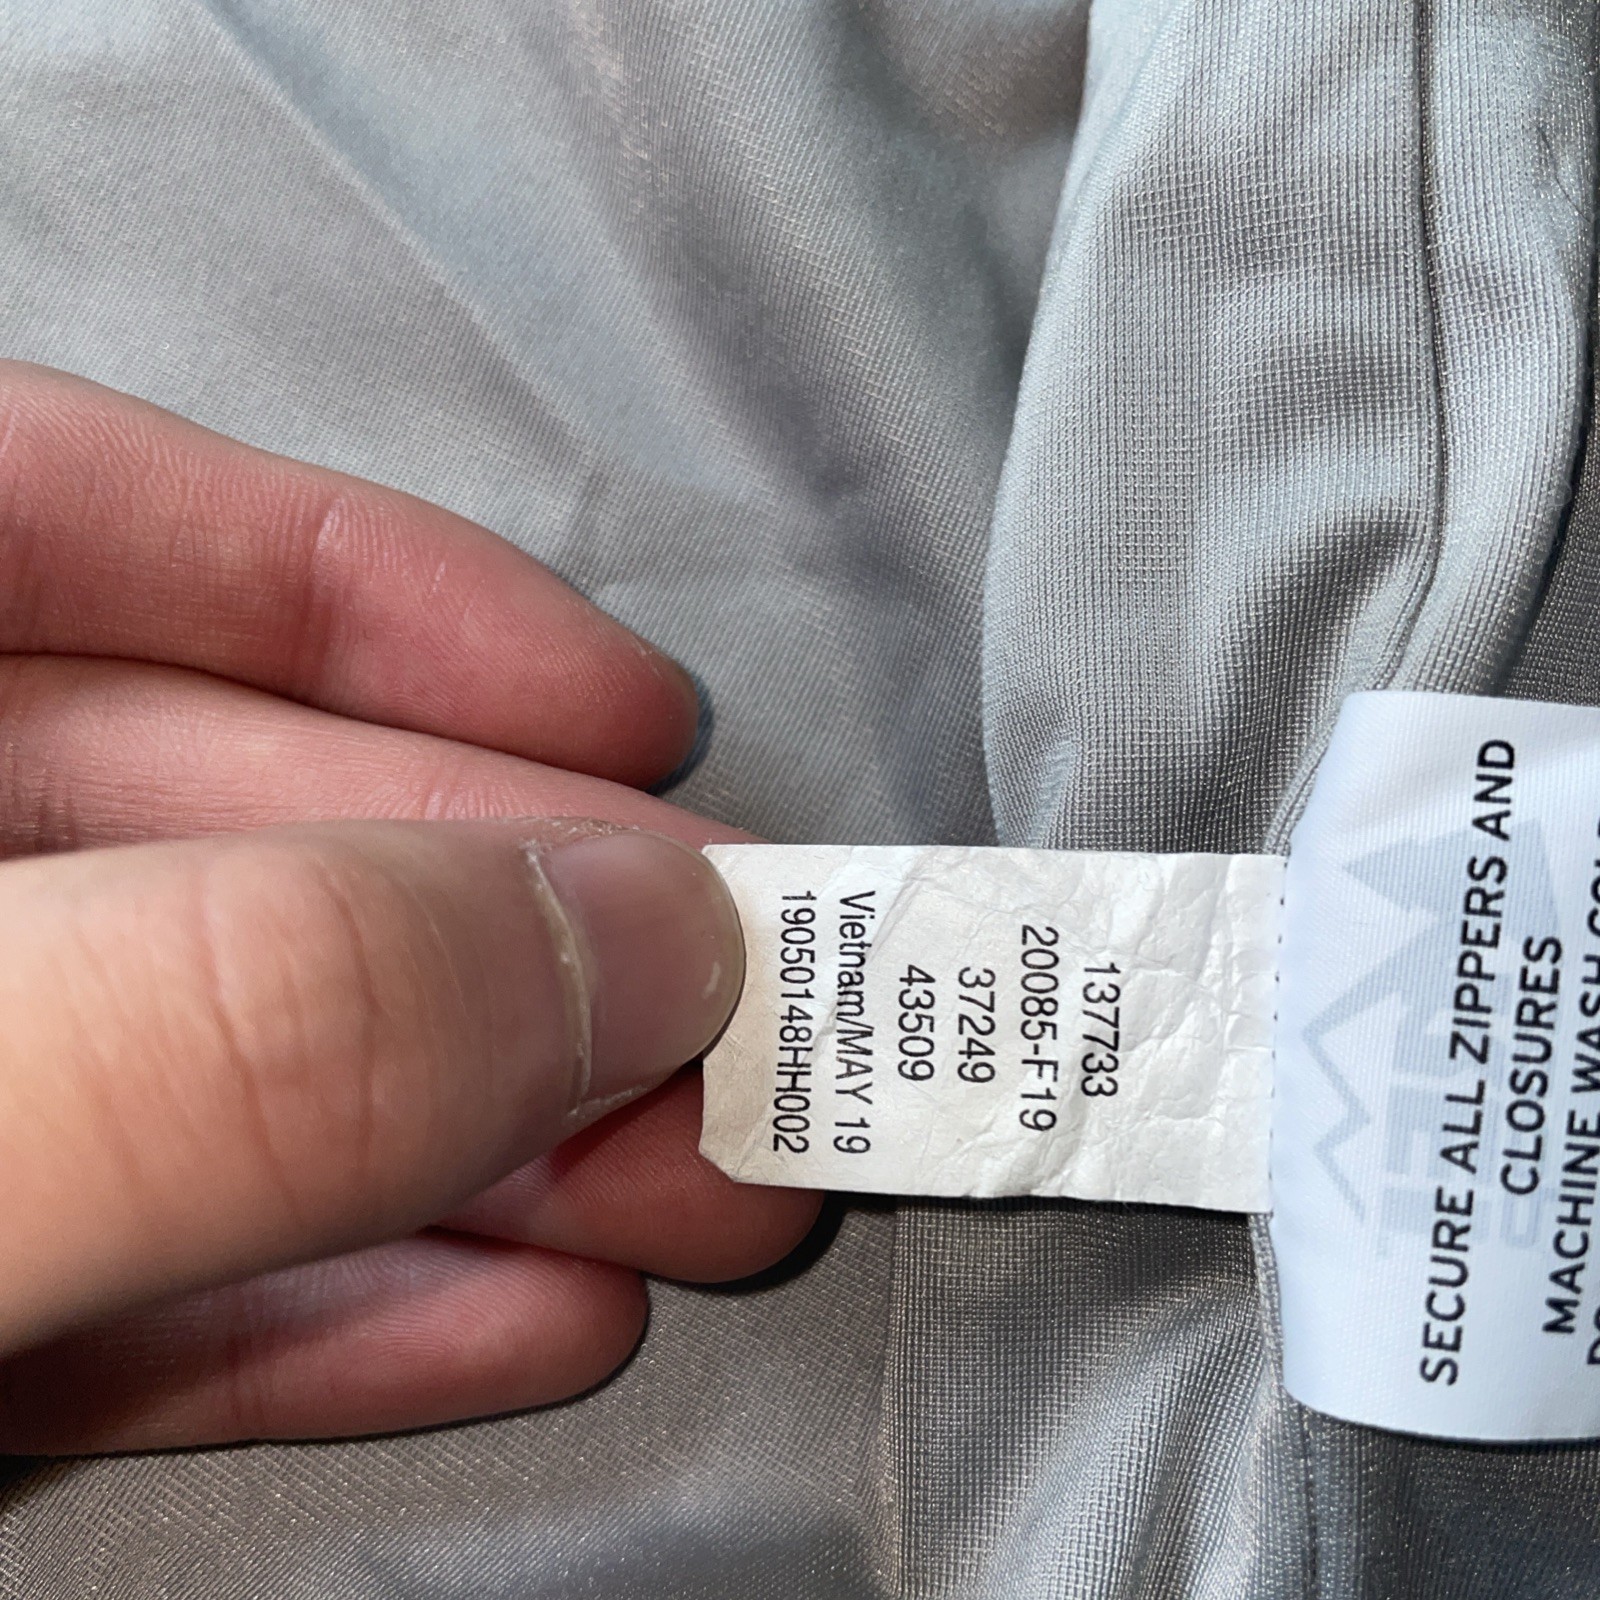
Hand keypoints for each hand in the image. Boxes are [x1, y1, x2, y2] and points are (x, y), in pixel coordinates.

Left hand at [0, 364, 818, 1451]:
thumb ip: (240, 1011)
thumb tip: (614, 947)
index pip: (58, 514)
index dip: (365, 589)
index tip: (615, 711)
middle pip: (207, 832)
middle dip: (508, 929)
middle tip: (743, 1007)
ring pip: (212, 1073)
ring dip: (478, 1143)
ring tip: (699, 1188)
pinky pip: (135, 1276)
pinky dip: (332, 1301)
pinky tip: (523, 1303)